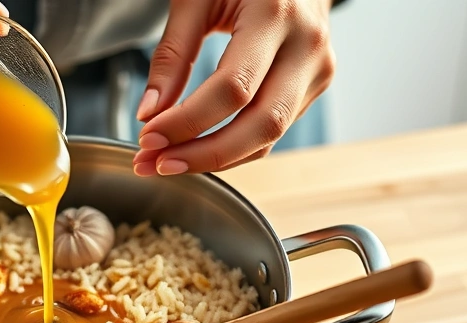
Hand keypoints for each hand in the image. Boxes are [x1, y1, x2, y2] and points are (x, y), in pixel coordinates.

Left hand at [133, 0, 335, 175]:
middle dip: (203, 154)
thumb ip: (172, 55)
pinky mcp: (314, 86)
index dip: (187, 121)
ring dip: (213, 159)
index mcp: (277, 14)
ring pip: (268, 138)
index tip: (148, 137)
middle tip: (156, 163)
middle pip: (260, 124)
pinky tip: (196, 149)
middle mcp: (307, 46)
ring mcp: (317, 69)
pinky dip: (231, 148)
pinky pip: (271, 132)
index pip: (233, 89)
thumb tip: (149, 113)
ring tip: (166, 162)